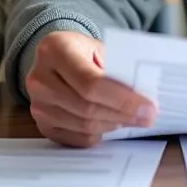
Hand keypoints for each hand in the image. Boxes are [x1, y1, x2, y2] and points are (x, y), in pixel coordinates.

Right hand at [25, 32, 156, 146]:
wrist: (56, 57)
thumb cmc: (83, 52)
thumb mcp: (99, 48)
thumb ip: (117, 69)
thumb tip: (144, 98)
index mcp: (55, 49)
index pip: (90, 82)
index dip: (122, 99)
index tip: (148, 107)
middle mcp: (39, 78)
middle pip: (87, 107)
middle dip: (123, 114)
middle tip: (148, 117)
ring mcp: (37, 104)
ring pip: (83, 126)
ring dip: (113, 125)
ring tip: (131, 118)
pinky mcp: (42, 124)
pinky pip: (77, 138)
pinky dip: (99, 134)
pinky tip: (111, 123)